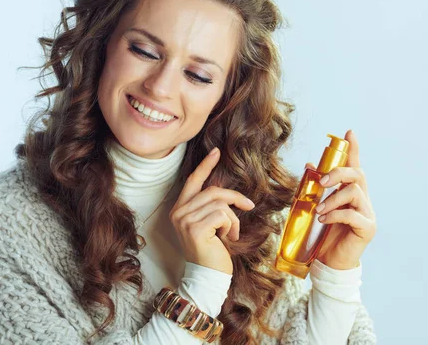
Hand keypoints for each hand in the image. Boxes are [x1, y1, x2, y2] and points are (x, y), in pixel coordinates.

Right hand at [169, 147, 254, 274]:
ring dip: (232, 219)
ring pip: (220, 204)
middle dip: (234, 198)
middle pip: (212, 191)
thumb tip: (226, 194)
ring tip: (230, 234)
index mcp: (179, 209)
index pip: (193, 181)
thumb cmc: (211, 251)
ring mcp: (184, 220)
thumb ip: (210, 207)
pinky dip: (231, 226)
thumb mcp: (208, 224)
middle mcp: (178, 212)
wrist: (207, 276)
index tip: (216, 151)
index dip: (205, 166)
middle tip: (248, 206)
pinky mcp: (195, 228)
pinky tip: (226, 239)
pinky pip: (222, 215)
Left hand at [305, 129, 376, 270]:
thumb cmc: (324, 234)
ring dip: (332, 198)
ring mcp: (368, 214)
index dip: (353, 149)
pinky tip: (323, 220)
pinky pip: (353, 214)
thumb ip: (315, 189)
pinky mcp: (368, 228)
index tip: (349, 133)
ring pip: (354, 193)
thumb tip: (308, 166)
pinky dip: (335, 214)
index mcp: (352, 193)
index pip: (355, 167)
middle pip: (358, 175)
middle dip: (338, 172)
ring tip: (318, 211)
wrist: (330, 263)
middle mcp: (363, 200)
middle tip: (321, 181)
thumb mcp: (317, 208)